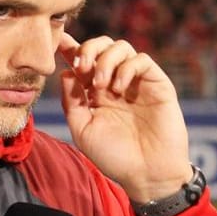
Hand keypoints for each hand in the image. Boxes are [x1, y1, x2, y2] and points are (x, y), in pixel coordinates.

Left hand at [56, 32, 192, 202]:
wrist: (147, 173)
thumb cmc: (115, 157)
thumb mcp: (83, 131)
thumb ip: (71, 102)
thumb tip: (65, 73)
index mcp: (95, 93)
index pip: (82, 61)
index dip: (70, 48)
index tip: (59, 42)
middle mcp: (115, 82)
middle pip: (101, 46)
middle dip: (88, 50)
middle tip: (83, 68)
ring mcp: (136, 82)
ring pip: (120, 47)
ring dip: (106, 60)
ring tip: (102, 85)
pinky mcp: (157, 83)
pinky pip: (141, 59)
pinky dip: (126, 68)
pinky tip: (119, 88)